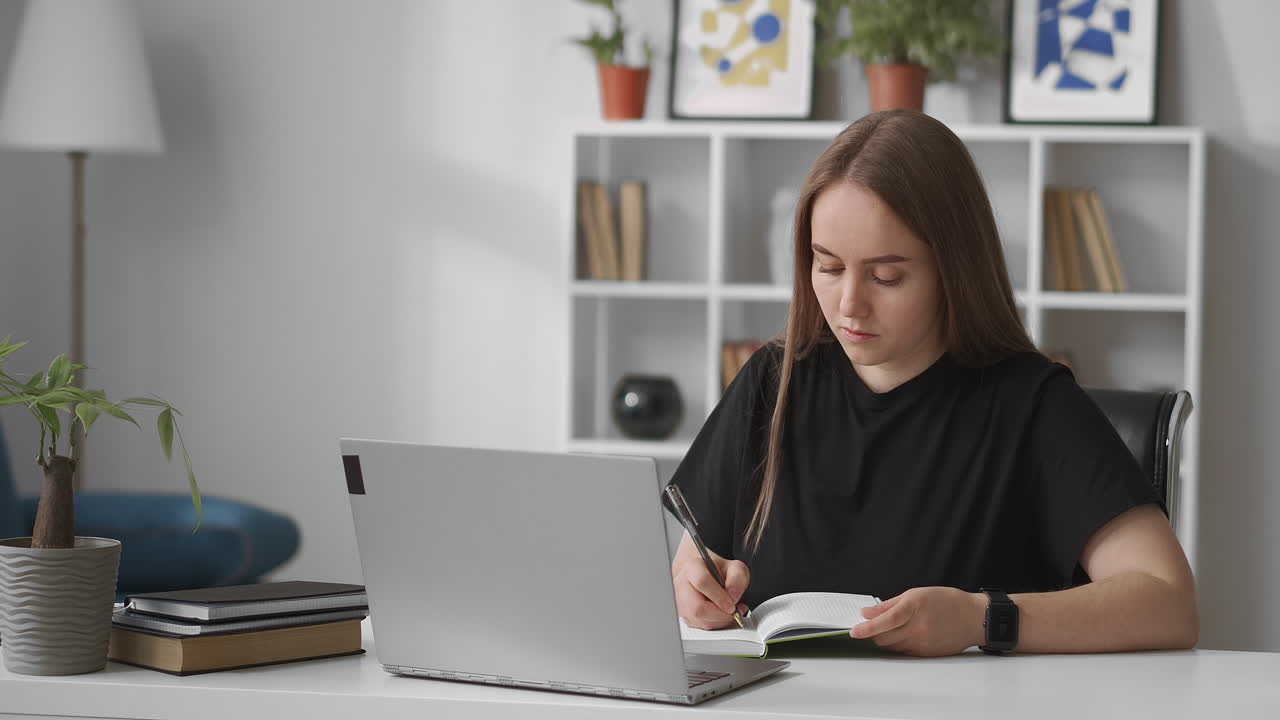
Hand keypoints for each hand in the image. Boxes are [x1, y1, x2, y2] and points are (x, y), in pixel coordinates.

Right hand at [671, 533, 749, 629]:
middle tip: (734, 612)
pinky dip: (714, 624)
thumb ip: (738, 578)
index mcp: (693, 567)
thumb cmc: (715, 570)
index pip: (702, 582)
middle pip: (697, 608)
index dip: (719, 597)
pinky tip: (721, 616)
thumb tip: (733, 597)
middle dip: (720, 615)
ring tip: (729, 612)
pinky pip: (699, 626)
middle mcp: (681, 585)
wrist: (699, 572)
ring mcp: (680, 602)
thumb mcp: (733, 567)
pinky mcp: (683, 615)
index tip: (732, 605)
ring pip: (698, 620)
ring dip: (719, 621)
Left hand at [851, 587, 985, 656]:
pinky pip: (904, 653)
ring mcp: (922, 644)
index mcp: (914, 609)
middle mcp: (917, 629)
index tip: (854, 632)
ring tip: (888, 629)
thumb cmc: (947, 602)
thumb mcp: (916, 594)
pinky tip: (903, 636)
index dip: (867, 628)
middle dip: (873, 634)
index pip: (885, 621)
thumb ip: (889, 605)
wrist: (973, 618)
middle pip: (884, 638)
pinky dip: (898, 646)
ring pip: (892, 647)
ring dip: (885, 640)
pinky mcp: (927, 654)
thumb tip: (867, 612)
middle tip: (869, 627)